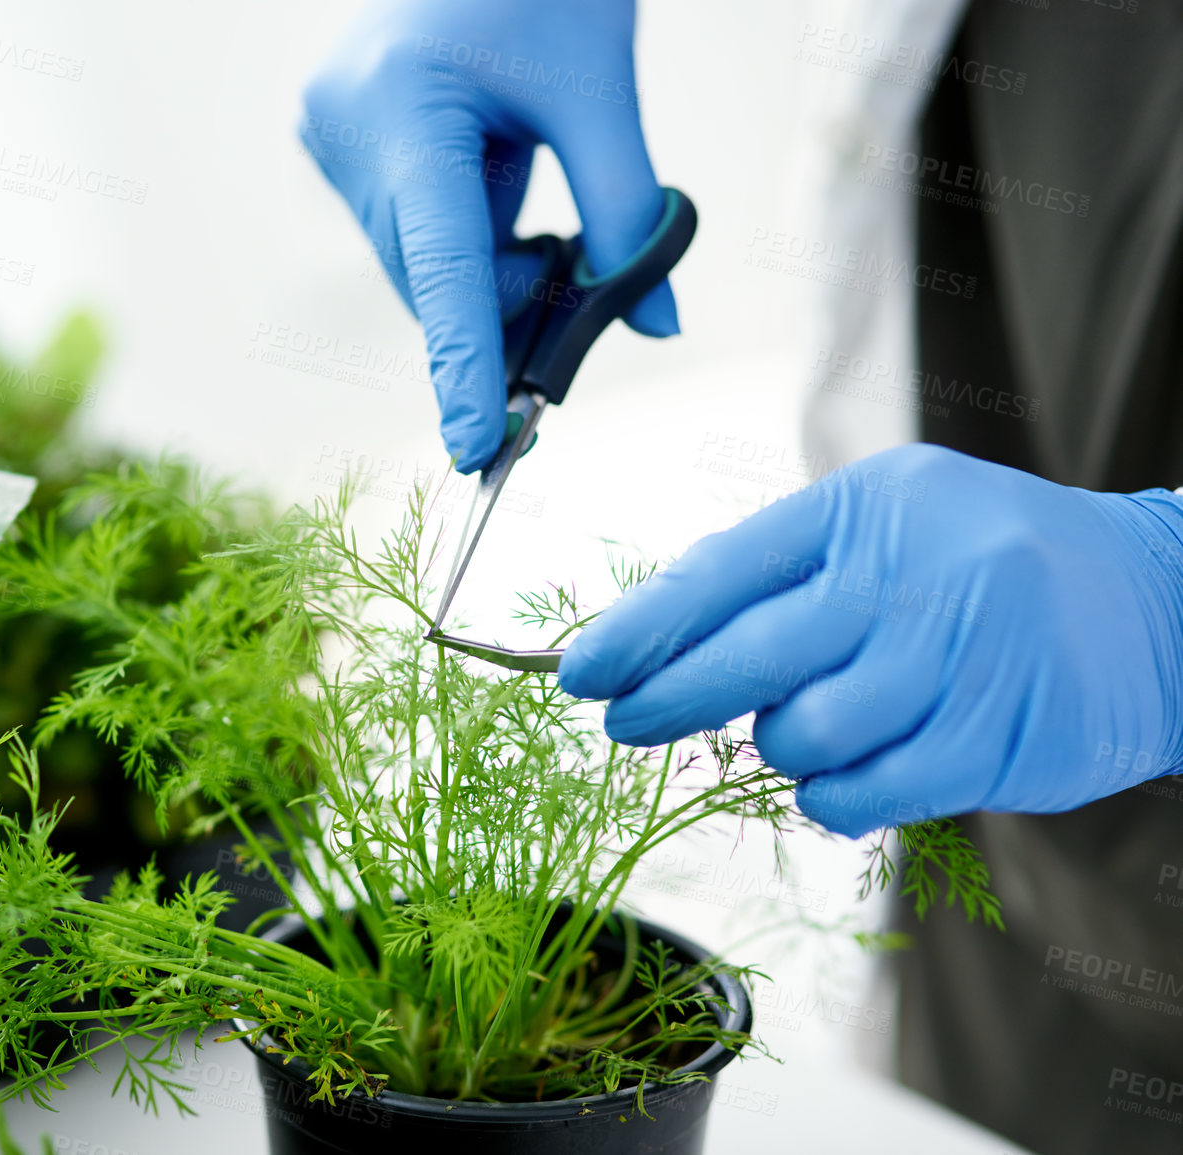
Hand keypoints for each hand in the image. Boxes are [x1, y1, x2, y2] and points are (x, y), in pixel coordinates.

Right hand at [302, 0, 676, 473]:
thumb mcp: (596, 91)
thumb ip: (626, 213)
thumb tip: (654, 322)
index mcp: (402, 110)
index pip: (440, 267)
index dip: (465, 363)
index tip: (479, 444)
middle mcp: (347, 131)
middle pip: (431, 273)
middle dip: (506, 299)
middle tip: (580, 289)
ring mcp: (333, 135)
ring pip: (419, 257)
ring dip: (486, 262)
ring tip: (537, 197)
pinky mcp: (339, 136)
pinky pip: (408, 223)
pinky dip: (464, 232)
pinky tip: (497, 173)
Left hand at [557, 444, 1182, 836]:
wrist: (1152, 605)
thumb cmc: (982, 566)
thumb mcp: (883, 530)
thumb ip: (778, 575)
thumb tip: (649, 636)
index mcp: (868, 510)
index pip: (723, 573)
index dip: (639, 630)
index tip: (579, 670)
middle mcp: (914, 575)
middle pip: (748, 658)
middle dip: (667, 699)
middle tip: (625, 720)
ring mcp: (960, 658)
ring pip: (803, 735)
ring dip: (778, 745)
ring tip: (799, 727)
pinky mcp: (995, 737)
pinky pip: (863, 791)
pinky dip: (831, 792)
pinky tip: (839, 771)